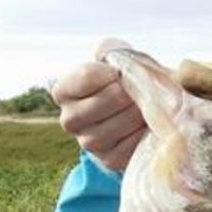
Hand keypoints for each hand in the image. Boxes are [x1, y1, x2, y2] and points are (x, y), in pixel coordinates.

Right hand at [52, 38, 145, 170]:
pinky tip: (148, 126)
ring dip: (138, 113)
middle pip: (106, 100)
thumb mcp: (112, 62)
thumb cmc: (122, 86)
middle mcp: (69, 119)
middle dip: (130, 94)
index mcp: (63, 91)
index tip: (123, 74)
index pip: (87, 76)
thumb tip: (108, 54)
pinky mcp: (109, 160)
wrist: (132, 119)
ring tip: (146, 107)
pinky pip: (129, 145)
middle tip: (142, 92)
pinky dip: (143, 134)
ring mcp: (88, 143)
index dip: (114, 72)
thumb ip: (109, 51)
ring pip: (118, 124)